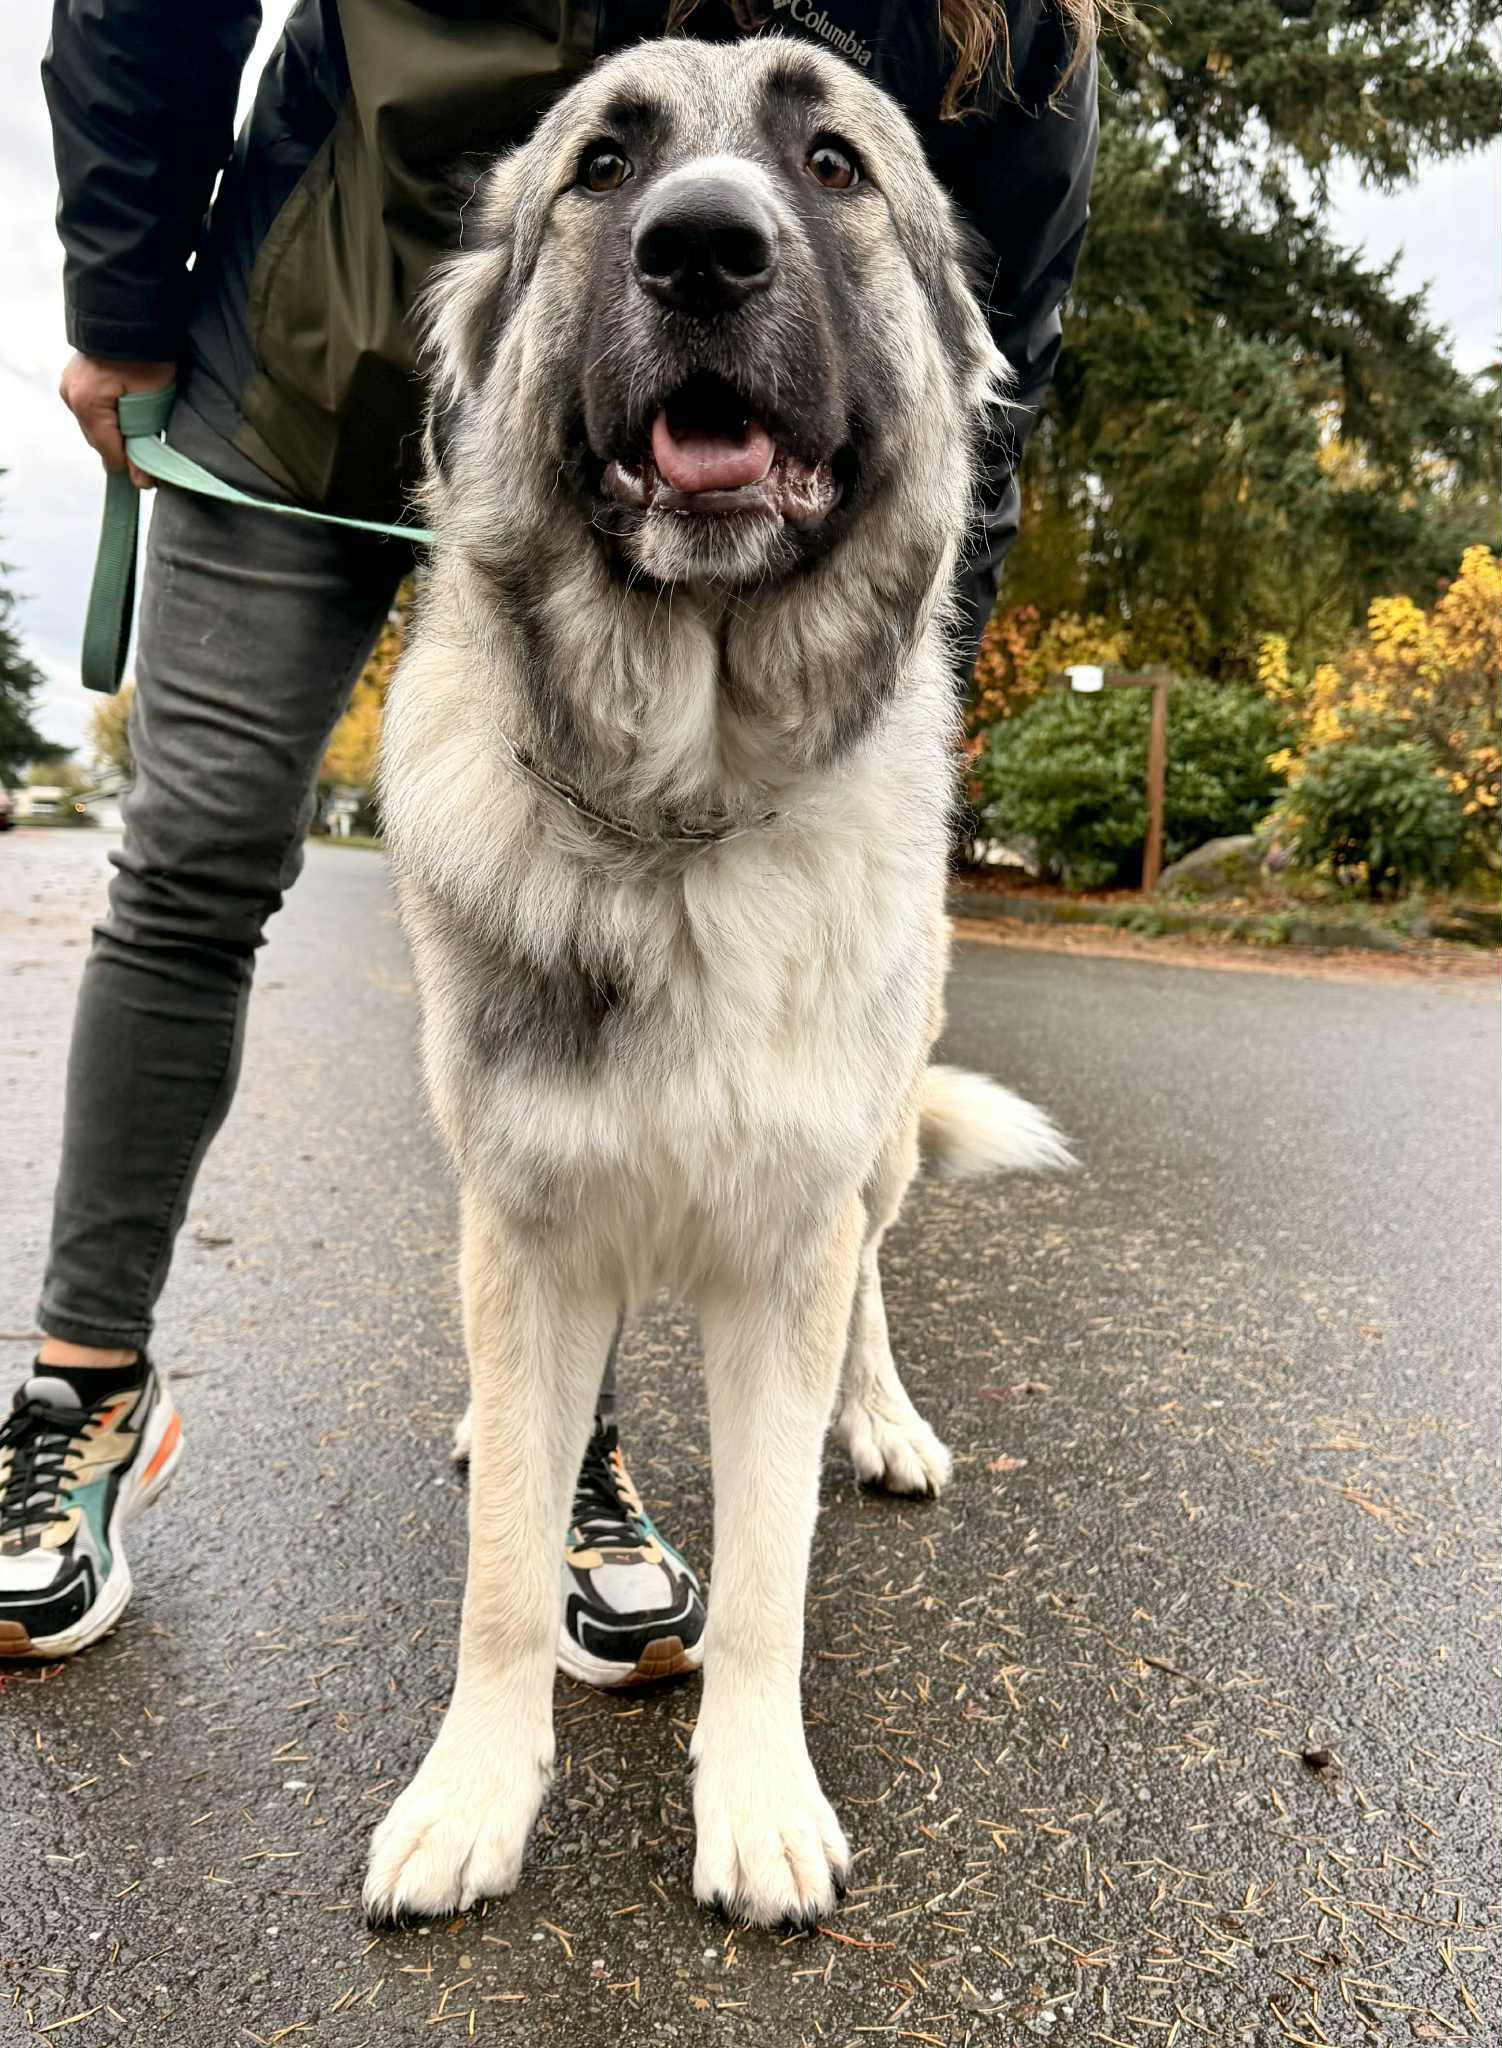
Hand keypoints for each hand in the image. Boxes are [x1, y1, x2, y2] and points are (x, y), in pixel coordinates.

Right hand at [59, 354, 175, 489]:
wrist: (133, 316)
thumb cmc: (148, 357)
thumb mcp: (153, 401)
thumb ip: (145, 442)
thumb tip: (142, 483)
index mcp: (87, 403)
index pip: (110, 453)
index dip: (133, 465)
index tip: (153, 475)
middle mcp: (71, 396)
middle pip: (100, 441)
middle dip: (125, 446)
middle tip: (151, 445)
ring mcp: (69, 386)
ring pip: (96, 426)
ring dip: (118, 430)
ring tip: (142, 422)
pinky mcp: (74, 379)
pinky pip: (93, 410)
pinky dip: (111, 415)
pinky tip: (127, 408)